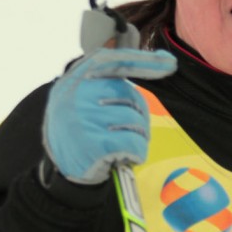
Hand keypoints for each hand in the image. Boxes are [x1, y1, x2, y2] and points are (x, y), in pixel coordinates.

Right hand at [42, 47, 176, 184]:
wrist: (63, 171)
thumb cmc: (81, 131)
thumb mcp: (81, 98)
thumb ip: (107, 81)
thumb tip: (161, 60)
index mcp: (73, 80)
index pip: (109, 60)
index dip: (140, 60)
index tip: (169, 62)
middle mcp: (74, 95)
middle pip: (127, 94)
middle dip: (139, 115)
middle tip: (131, 132)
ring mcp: (84, 119)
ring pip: (134, 120)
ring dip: (138, 137)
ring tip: (125, 147)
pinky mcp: (95, 144)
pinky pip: (133, 143)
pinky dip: (138, 152)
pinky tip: (127, 158)